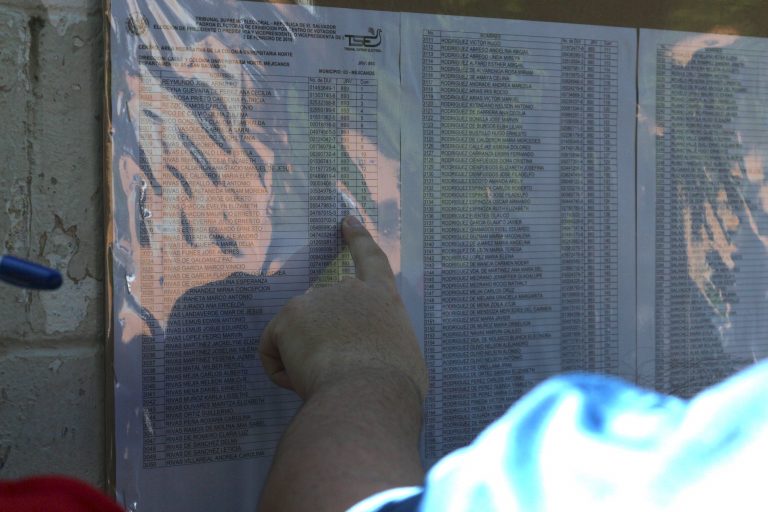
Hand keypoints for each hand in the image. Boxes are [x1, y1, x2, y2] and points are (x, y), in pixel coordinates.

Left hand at [259, 215, 427, 400]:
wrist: (367, 394)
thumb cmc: (395, 387)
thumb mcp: (404, 358)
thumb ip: (385, 345)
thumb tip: (372, 355)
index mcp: (383, 298)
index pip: (370, 259)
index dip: (358, 239)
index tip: (346, 220)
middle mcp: (349, 290)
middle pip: (324, 312)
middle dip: (322, 341)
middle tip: (337, 374)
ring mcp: (315, 300)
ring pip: (298, 339)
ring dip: (306, 363)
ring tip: (329, 383)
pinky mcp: (288, 318)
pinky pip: (274, 353)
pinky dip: (284, 373)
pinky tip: (305, 382)